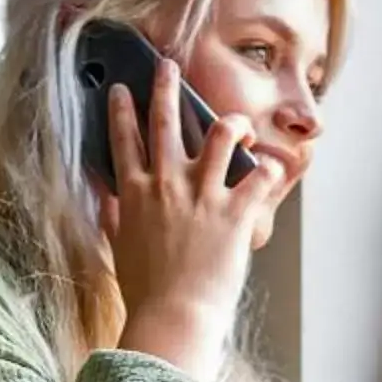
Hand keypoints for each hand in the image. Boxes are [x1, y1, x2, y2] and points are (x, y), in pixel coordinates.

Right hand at [99, 60, 287, 378]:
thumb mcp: (118, 249)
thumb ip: (113, 217)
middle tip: (169, 65)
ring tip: (238, 123)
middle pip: (165, 122)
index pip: (124, 141)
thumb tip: (105, 199)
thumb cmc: (144, 292)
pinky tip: (276, 170)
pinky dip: (271, 171)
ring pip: (220, 135)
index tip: (122, 89)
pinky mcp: (236, 212)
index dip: (122, 111)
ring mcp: (203, 195)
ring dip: (232, 123)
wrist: (172, 316)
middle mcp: (167, 185)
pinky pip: (261, 176)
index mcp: (134, 195)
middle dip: (167, 87)